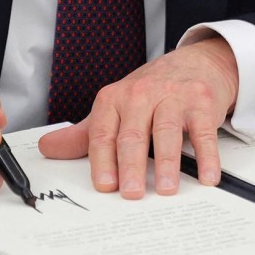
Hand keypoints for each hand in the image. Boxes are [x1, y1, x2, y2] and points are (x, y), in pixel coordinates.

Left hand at [37, 37, 238, 198]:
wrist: (195, 63)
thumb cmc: (152, 91)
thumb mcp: (115, 108)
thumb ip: (84, 133)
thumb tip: (48, 147)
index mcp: (115, 98)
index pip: (103, 132)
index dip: (102, 160)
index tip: (104, 185)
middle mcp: (142, 94)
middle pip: (133, 134)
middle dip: (131, 165)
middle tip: (131, 192)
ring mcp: (173, 96)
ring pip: (166, 131)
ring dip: (167, 162)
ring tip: (166, 188)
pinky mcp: (201, 102)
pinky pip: (203, 131)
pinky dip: (206, 156)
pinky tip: (206, 175)